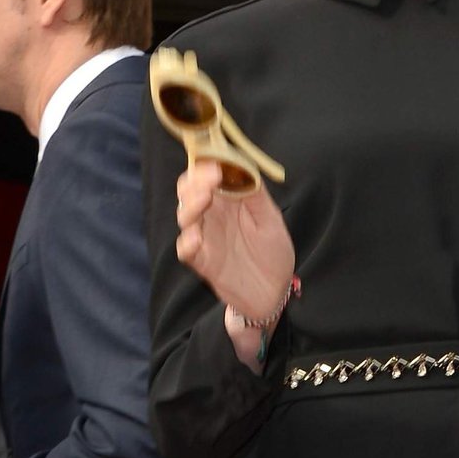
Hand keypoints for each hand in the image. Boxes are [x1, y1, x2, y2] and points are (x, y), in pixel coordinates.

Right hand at [176, 161, 295, 326]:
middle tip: (209, 181)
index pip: (208, 174)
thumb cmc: (273, 253)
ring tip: (204, 200)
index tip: (217, 164)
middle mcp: (212, 214)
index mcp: (228, 200)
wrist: (274, 292)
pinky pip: (185, 250)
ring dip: (190, 205)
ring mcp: (204, 237)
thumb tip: (243, 167)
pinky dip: (187, 242)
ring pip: (184, 215)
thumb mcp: (271, 220)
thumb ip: (255, 195)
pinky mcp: (201, 261)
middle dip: (194, 181)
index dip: (208, 165)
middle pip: (189, 190)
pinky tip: (196, 238)